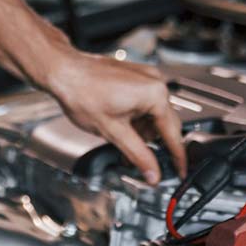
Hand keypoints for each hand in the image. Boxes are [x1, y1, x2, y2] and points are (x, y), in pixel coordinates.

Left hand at [44, 50, 185, 183]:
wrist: (64, 72)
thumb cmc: (82, 94)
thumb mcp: (113, 132)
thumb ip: (138, 155)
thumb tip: (153, 173)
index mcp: (154, 94)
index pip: (172, 132)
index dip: (177, 156)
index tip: (180, 171)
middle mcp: (155, 82)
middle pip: (165, 123)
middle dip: (153, 145)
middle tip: (148, 166)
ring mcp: (146, 77)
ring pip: (153, 114)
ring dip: (142, 132)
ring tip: (123, 145)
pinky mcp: (136, 76)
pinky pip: (145, 102)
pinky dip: (137, 119)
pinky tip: (122, 128)